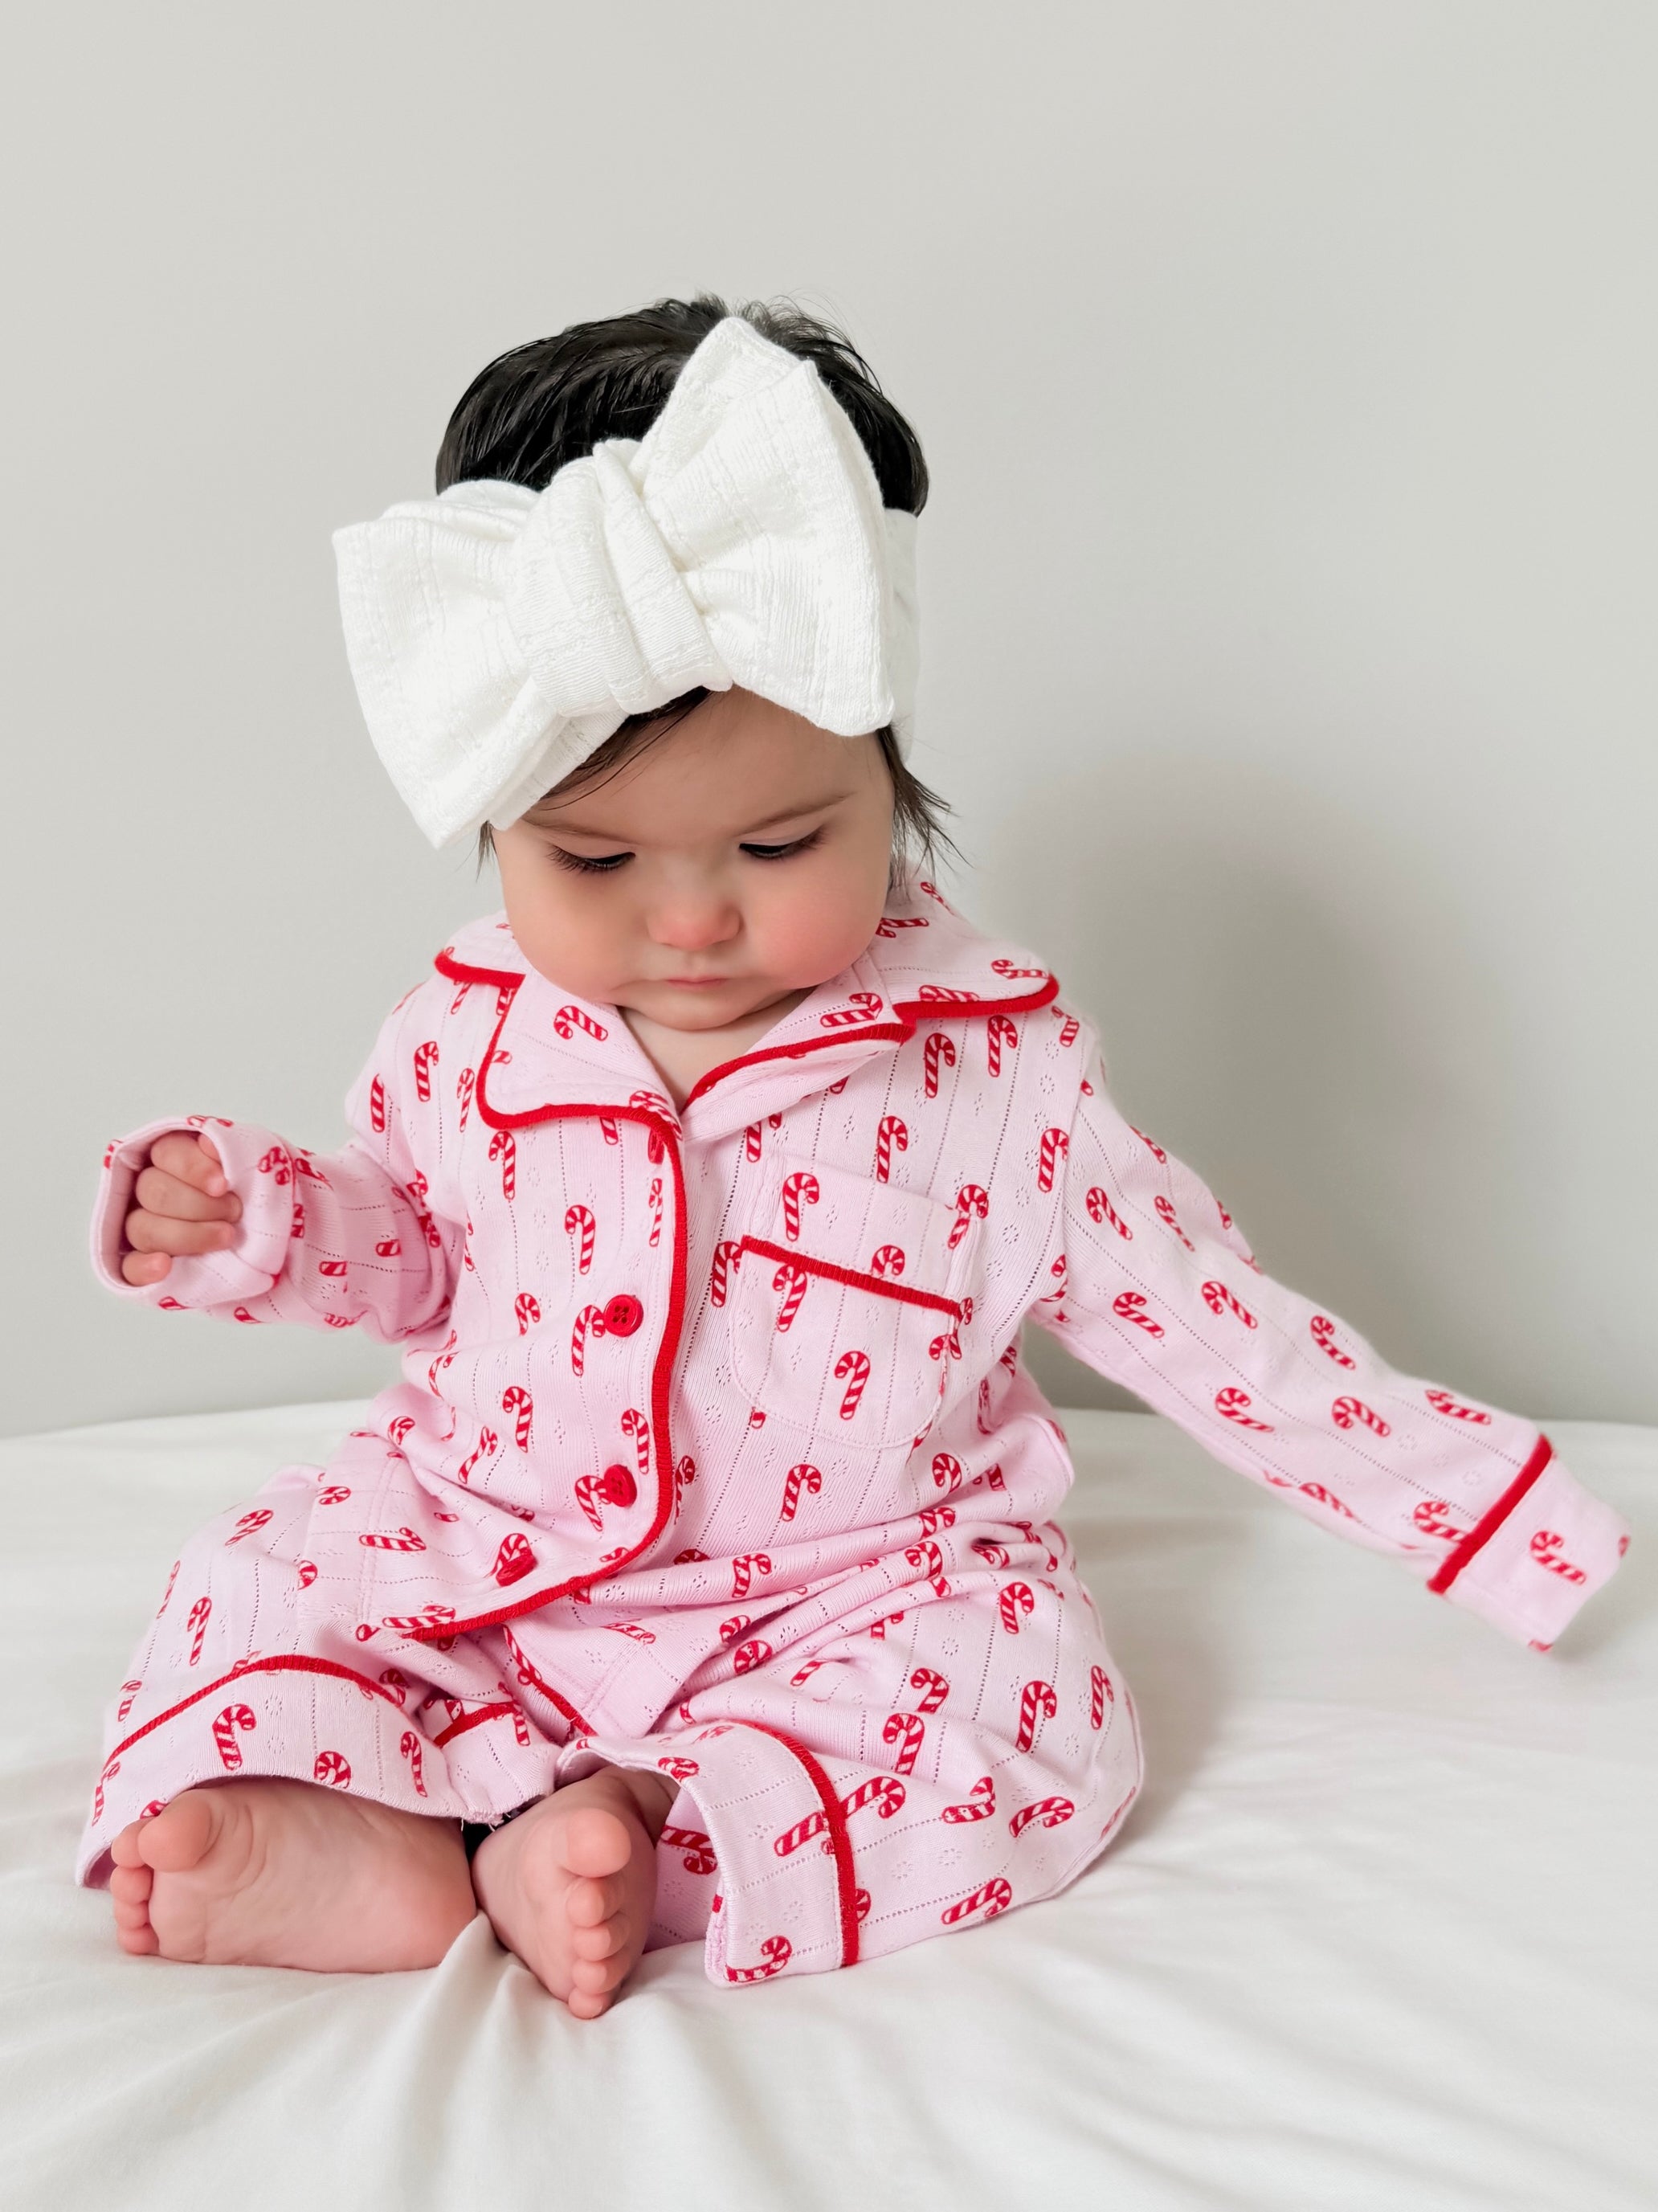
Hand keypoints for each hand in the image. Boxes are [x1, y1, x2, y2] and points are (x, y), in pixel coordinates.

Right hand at [120, 1131, 242, 1284]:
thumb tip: (211, 1143)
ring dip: (188, 1235)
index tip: (224, 1185)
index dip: (194, 1168)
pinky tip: (165, 1266)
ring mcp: (140, 1229)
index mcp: (170, 1158)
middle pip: (154, 1191)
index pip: (166, 1152)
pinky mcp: (140, 1266)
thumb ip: (229, 1151)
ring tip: (227, 1237)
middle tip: (236, 1212)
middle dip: (201, 1204)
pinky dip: (144, 1268)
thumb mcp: (247, 1167)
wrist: (265, 1237)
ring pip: (142, 1229)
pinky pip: (129, 1268)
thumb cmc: (251, 1195)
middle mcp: (147, 1190)